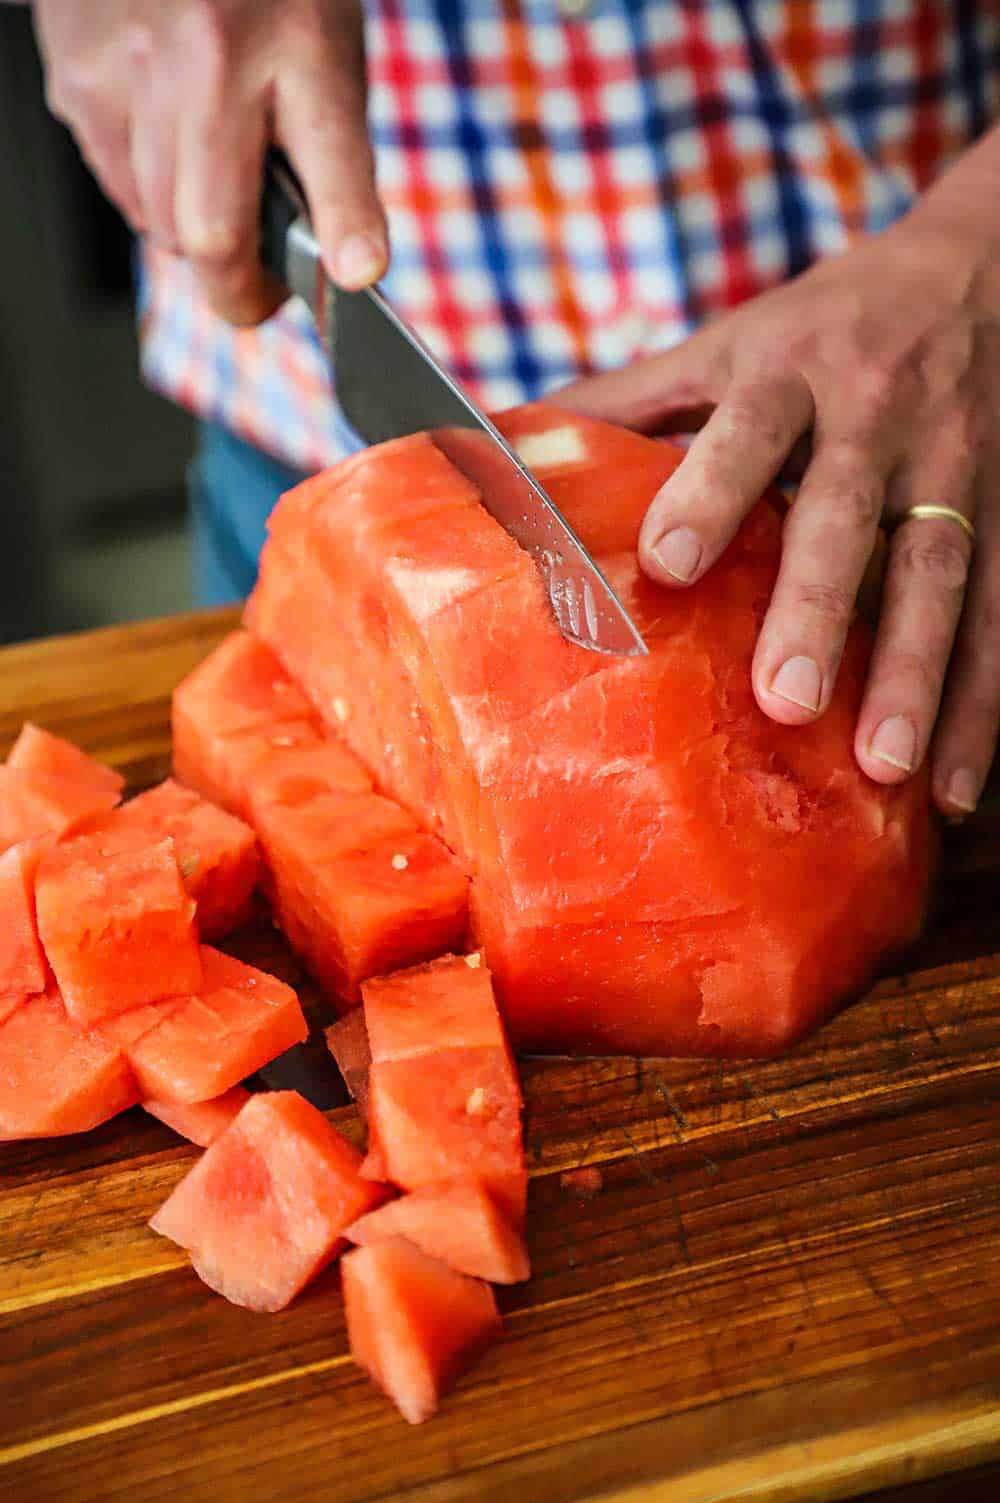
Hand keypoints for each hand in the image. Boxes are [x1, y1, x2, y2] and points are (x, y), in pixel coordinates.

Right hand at [34, 0, 387, 323]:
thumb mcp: (328, 55)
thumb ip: (336, 163)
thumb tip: (346, 267)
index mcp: (298, 47)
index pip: (330, 163)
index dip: (345, 234)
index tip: (350, 277)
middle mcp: (208, 56)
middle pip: (208, 232)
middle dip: (234, 279)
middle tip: (257, 281)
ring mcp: (130, 66)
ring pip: (154, 218)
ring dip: (188, 230)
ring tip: (214, 182)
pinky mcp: (77, 75)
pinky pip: (114, 180)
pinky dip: (144, 187)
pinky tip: (167, 138)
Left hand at [555, 192, 999, 817]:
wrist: (977, 273)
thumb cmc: (823, 324)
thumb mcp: (729, 342)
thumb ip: (633, 398)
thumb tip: (503, 445)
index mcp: (789, 373)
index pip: (747, 428)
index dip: (710, 490)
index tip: (667, 562)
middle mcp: (875, 418)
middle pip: (847, 515)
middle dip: (817, 608)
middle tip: (785, 700)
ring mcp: (951, 467)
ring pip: (939, 573)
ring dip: (914, 674)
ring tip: (882, 764)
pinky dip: (981, 702)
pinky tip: (954, 783)